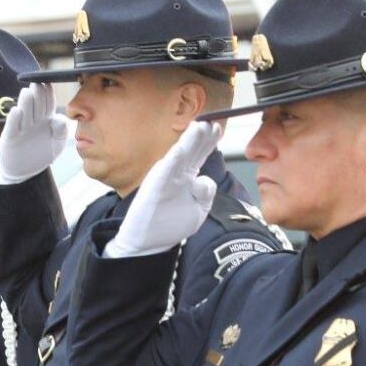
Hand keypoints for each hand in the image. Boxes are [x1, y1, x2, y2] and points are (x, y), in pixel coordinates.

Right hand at [0, 83, 71, 184]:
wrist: (25, 170)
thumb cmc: (42, 154)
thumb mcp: (57, 145)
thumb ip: (61, 132)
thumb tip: (60, 119)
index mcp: (46, 119)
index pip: (48, 103)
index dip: (48, 94)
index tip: (49, 85)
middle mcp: (33, 121)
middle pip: (36, 105)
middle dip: (37, 94)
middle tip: (37, 84)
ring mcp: (21, 128)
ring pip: (24, 113)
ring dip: (25, 102)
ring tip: (27, 92)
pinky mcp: (11, 138)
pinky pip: (12, 127)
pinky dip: (14, 119)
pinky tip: (16, 111)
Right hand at [106, 121, 220, 257]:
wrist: (147, 244)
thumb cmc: (170, 226)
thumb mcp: (198, 211)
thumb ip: (206, 194)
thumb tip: (205, 179)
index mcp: (186, 177)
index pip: (199, 155)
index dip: (209, 142)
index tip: (217, 128)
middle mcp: (176, 174)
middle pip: (192, 150)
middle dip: (202, 136)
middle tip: (211, 122)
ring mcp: (165, 179)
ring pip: (179, 156)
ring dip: (189, 141)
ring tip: (200, 126)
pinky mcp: (155, 188)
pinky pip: (164, 172)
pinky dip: (172, 160)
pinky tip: (180, 149)